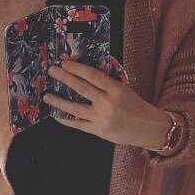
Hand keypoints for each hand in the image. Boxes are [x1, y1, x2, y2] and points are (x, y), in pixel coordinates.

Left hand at [43, 61, 173, 148]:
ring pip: (75, 109)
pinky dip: (66, 119)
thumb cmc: (136, 106)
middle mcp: (107, 103)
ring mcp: (101, 118)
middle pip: (81, 88)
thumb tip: (84, 74)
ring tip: (46, 96)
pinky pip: (78, 124)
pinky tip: (56, 114)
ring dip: (59, 101)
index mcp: (116, 89)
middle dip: (65, 78)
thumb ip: (106, 83)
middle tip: (52, 72)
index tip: (65, 63)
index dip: (77, 68)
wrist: (148, 127)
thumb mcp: (124, 89)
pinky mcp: (98, 131)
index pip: (93, 75)